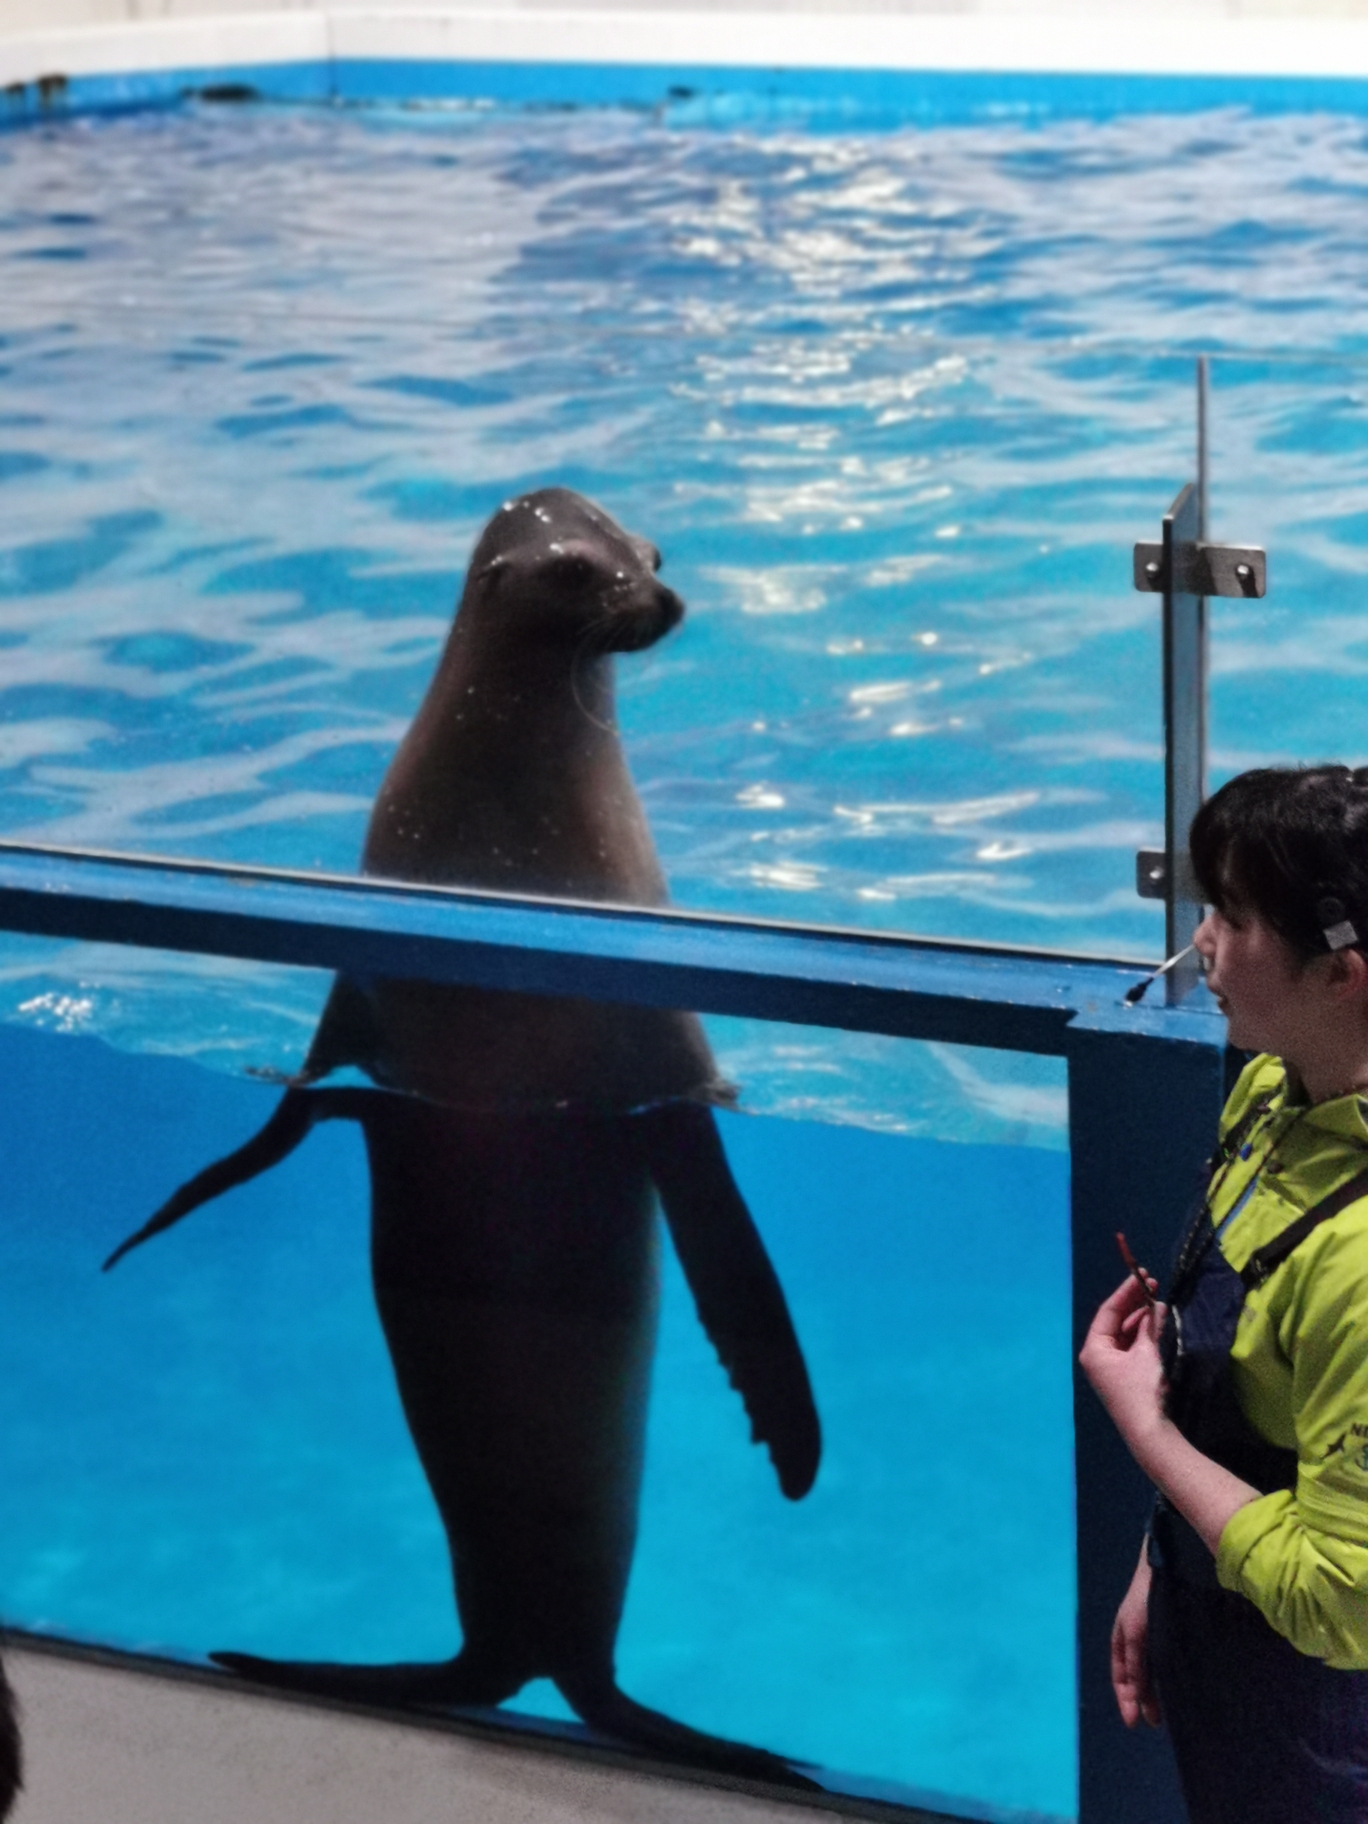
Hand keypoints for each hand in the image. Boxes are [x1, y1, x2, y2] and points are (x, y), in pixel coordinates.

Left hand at [1079, 1275, 1167, 1456]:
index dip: (1126, 1292)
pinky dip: (1144, 1335)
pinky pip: (1131, 1347)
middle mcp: (1097, 1356)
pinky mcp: (1123, 1376)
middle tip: (1153, 1285)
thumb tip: (1155, 1304)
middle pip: (1115, 1321)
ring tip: (1159, 1302)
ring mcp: (1109, 1367)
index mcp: (1094, 1348)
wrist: (1149, 1431)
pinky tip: (1158, 1323)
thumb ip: (1150, 1326)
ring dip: (1142, 1319)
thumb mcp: (1146, 1353)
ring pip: (1125, 1333)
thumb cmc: (1142, 1389)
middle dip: (1134, 1304)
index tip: (1142, 1276)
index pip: (1108, 1311)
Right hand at [1111, 1549, 1160, 1728]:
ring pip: (1153, 1671)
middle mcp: (1138, 1639)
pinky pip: (1167, 1661)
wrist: (1167, 1566)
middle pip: (1137, 1677)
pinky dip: (1168, 1677)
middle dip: (1142, 1700)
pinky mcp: (1173, 1632)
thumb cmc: (1146, 1598)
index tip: (1133, 1723)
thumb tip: (1135, 1696)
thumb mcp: (1136, 1633)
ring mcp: (1156, 1635)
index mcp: (1122, 1638)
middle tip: (1154, 1723)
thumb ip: (1135, 1665)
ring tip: (1168, 1714)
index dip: (1125, 1699)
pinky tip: (1179, 1688)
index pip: (1120, 1676)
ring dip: (1157, 1692)